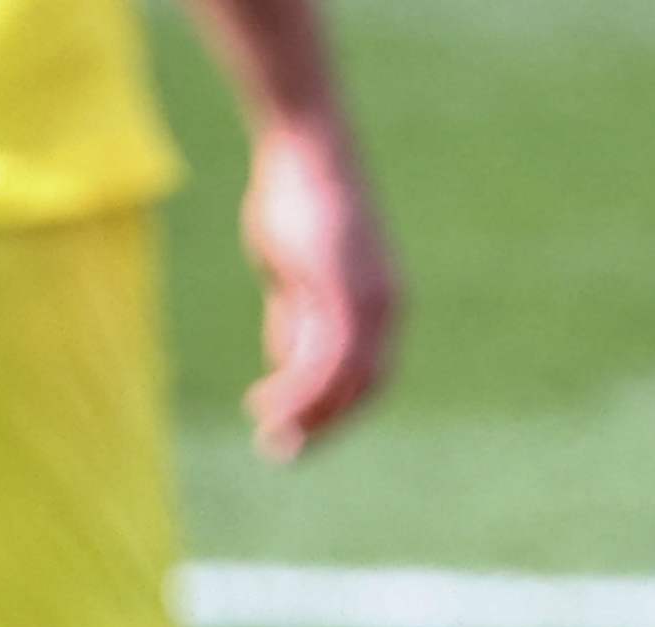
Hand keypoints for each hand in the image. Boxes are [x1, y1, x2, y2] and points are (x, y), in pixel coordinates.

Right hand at [233, 119, 397, 456]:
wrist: (307, 147)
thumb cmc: (298, 199)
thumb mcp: (298, 271)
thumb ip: (299, 318)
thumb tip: (289, 361)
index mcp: (383, 305)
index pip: (369, 377)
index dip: (335, 410)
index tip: (300, 430)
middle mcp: (386, 308)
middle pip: (364, 390)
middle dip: (323, 426)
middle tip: (282, 450)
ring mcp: (368, 302)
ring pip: (343, 383)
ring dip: (306, 417)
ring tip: (270, 437)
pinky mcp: (342, 293)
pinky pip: (323, 361)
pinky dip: (296, 391)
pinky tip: (267, 405)